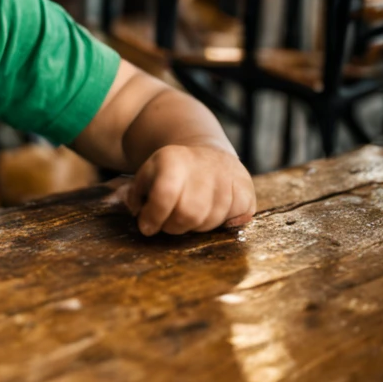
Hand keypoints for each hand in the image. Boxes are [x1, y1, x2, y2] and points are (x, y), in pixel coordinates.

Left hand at [123, 144, 255, 236]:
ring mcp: (228, 178)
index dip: (153, 216)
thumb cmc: (172, 171)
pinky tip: (211, 212)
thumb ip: (136, 194)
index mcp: (173, 159)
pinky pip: (234, 221)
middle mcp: (203, 166)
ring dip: (196, 227)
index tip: (146, 227)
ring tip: (189, 215)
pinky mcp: (247, 190)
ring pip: (211, 221)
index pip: (164, 195)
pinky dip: (221, 224)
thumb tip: (139, 214)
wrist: (208, 154)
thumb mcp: (147, 173)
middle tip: (169, 224)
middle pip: (189, 214)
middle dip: (174, 226)